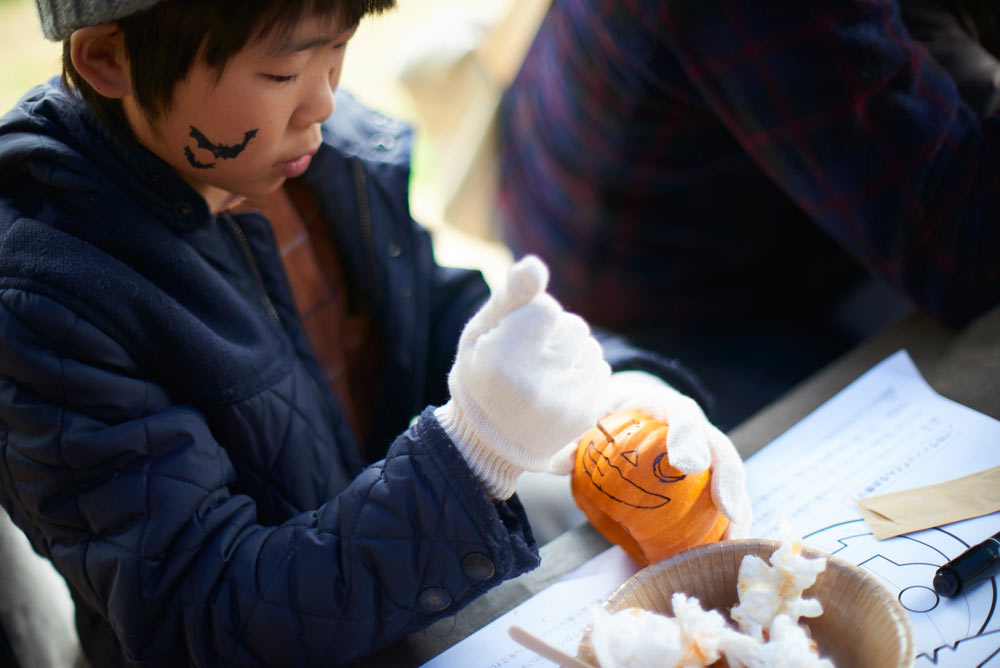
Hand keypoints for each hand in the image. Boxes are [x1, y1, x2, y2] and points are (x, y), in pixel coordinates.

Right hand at [434, 256, 611, 498]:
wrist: (487, 441)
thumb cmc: (482, 375)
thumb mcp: (480, 333)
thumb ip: (510, 296)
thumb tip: (536, 264)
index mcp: (504, 359)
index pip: (546, 307)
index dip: (530, 317)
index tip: (513, 339)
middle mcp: (537, 383)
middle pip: (574, 325)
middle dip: (555, 334)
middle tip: (528, 359)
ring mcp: (566, 403)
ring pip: (591, 347)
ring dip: (572, 353)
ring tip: (544, 374)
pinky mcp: (586, 416)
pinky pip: (601, 370)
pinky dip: (583, 373)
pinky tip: (559, 388)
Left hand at [549, 371, 751, 537]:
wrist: (631, 409)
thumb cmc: (611, 414)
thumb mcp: (591, 414)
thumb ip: (573, 434)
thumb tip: (555, 461)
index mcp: (664, 405)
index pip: (681, 415)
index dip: (687, 438)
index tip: (687, 465)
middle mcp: (693, 426)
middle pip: (719, 448)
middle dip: (726, 479)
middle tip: (727, 509)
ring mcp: (706, 452)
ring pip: (731, 478)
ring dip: (737, 511)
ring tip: (733, 544)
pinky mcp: (709, 477)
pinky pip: (726, 499)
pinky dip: (730, 524)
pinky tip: (726, 552)